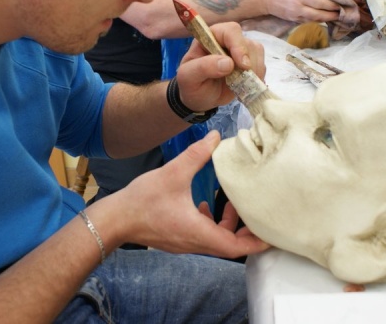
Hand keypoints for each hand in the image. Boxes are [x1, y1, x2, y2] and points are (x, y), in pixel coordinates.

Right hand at [108, 131, 270, 257]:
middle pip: (229, 245)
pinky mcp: (175, 239)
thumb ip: (197, 155)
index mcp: (198, 233)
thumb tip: (215, 137)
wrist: (113, 219)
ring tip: (231, 205)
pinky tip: (203, 205)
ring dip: (226, 226)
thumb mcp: (173, 173)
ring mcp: (183, 243)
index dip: (256, 242)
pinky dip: (209, 223)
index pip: (236, 247)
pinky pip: (200, 236)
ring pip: (214, 241)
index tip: (272, 236)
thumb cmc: (142, 201)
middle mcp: (194, 243)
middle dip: (245, 232)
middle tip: (257, 216)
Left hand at [175, 22, 265, 111]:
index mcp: (210, 37)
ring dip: (254, 71)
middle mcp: (227, 41)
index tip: (242, 64)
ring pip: (257, 53)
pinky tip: (245, 86)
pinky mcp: (249, 63)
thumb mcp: (188, 77)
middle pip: (247, 43)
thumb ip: (203, 67)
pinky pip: (261, 66)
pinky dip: (257, 78)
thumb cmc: (191, 84)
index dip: (238, 45)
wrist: (199, 98)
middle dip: (249, 62)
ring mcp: (240, 52)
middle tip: (243, 80)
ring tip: (240, 85)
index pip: (230, 31)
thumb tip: (228, 63)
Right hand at [258, 0, 339, 22]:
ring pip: (315, 20)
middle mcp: (299, 8)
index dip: (332, 5)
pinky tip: (323, 17)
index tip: (340, 4)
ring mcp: (296, 16)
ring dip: (326, 19)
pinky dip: (317, 20)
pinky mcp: (294, 20)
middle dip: (332, 15)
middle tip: (342, 13)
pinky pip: (309, 21)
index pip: (320, 2)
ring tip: (336, 16)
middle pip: (320, 14)